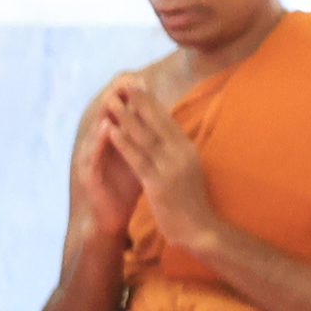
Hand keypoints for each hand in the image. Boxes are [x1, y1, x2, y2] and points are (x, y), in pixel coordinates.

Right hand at [64, 89, 143, 245]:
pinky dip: (99, 141)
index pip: (121, 116)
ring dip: (105, 115)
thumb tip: (164, 123)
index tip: (142, 79)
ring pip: (98, 133)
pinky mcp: (89, 175)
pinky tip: (106, 128)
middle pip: (107, 118)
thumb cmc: (127, 189)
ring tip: (113, 96)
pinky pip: (94, 155)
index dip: (130, 99)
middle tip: (126, 79)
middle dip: (116, 98)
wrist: (112, 218)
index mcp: (115, 144)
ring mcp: (92, 160)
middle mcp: (100, 148)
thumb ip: (147, 142)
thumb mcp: (141, 160)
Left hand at [103, 86, 221, 251]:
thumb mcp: (187, 169)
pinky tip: (111, 129)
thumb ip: (176, 151)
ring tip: (111, 100)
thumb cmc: (190, 200)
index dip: (151, 101)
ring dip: (125, 116)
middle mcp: (181, 154)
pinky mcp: (158, 183)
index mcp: (188, 149)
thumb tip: (166, 132)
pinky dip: (123, 142)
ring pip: (144, 137)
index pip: (167, 120)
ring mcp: (170, 168)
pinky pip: (137, 158)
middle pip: (157, 122)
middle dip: (139, 101)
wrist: (200, 228)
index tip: (138, 84)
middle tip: (124, 82)